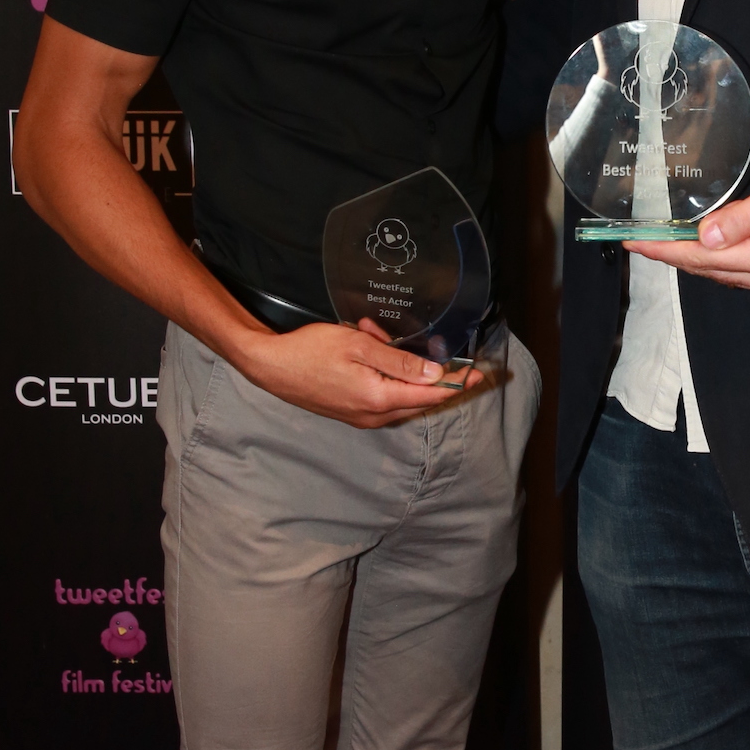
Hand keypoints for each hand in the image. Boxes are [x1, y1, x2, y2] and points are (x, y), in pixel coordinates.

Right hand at [228, 317, 485, 427]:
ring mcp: (362, 417)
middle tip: (407, 337)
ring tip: (367, 332)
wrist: (269, 366)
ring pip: (399, 391)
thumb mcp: (359, 346)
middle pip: (418, 396)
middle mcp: (375, 415)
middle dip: (421, 364)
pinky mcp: (352, 412)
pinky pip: (382, 392)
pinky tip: (364, 345)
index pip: (432, 394)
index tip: (480, 373)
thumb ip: (399, 361)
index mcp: (380, 399)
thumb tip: (434, 373)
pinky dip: (381, 370)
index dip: (458, 383)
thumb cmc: (309, 352)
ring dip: (395, 362)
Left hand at [626, 158, 749, 295]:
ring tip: (660, 244)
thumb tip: (703, 236)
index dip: (663, 250)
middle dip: (670, 256)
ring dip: (690, 260)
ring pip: (721, 273)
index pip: (700, 257)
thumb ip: (740, 218)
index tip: (635, 243)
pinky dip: (714, 260)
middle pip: (706, 270)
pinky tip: (701, 248)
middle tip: (638, 243)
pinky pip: (738, 271)